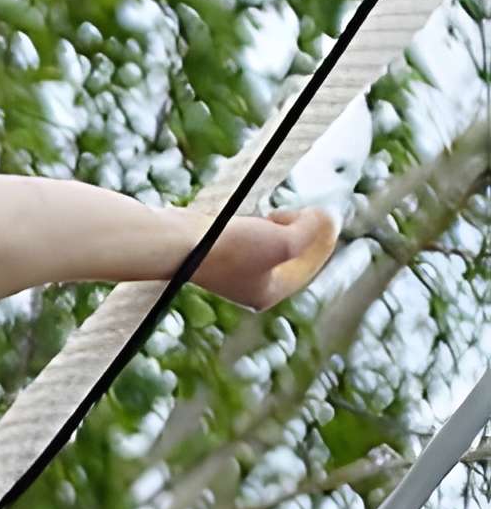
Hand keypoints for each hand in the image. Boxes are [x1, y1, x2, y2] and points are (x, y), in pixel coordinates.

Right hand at [195, 205, 337, 311]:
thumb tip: (323, 219)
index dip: (322, 240)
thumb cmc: (230, 246)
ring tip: (281, 214)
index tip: (327, 215)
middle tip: (310, 214)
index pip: (308, 267)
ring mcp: (233, 272)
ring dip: (282, 229)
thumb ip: (311, 231)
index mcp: (267, 295)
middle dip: (303, 235)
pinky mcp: (219, 253)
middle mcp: (250, 288)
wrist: (180, 242)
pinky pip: (253, 240)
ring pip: (271, 248)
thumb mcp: (284, 240)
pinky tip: (259, 216)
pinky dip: (262, 226)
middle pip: (291, 259)